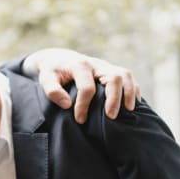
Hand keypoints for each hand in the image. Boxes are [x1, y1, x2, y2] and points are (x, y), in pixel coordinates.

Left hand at [23, 48, 140, 123]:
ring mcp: (106, 66)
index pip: (87, 87)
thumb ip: (52, 90)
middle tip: (110, 117)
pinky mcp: (112, 70)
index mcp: (80, 65)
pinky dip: (133, 90)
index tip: (79, 119)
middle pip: (114, 77)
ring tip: (128, 111)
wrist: (59, 59)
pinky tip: (131, 105)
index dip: (84, 105)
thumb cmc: (52, 71)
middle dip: (114, 98)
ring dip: (129, 93)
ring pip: (125, 75)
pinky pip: (129, 77)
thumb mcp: (46, 78)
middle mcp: (97, 64)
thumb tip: (67, 105)